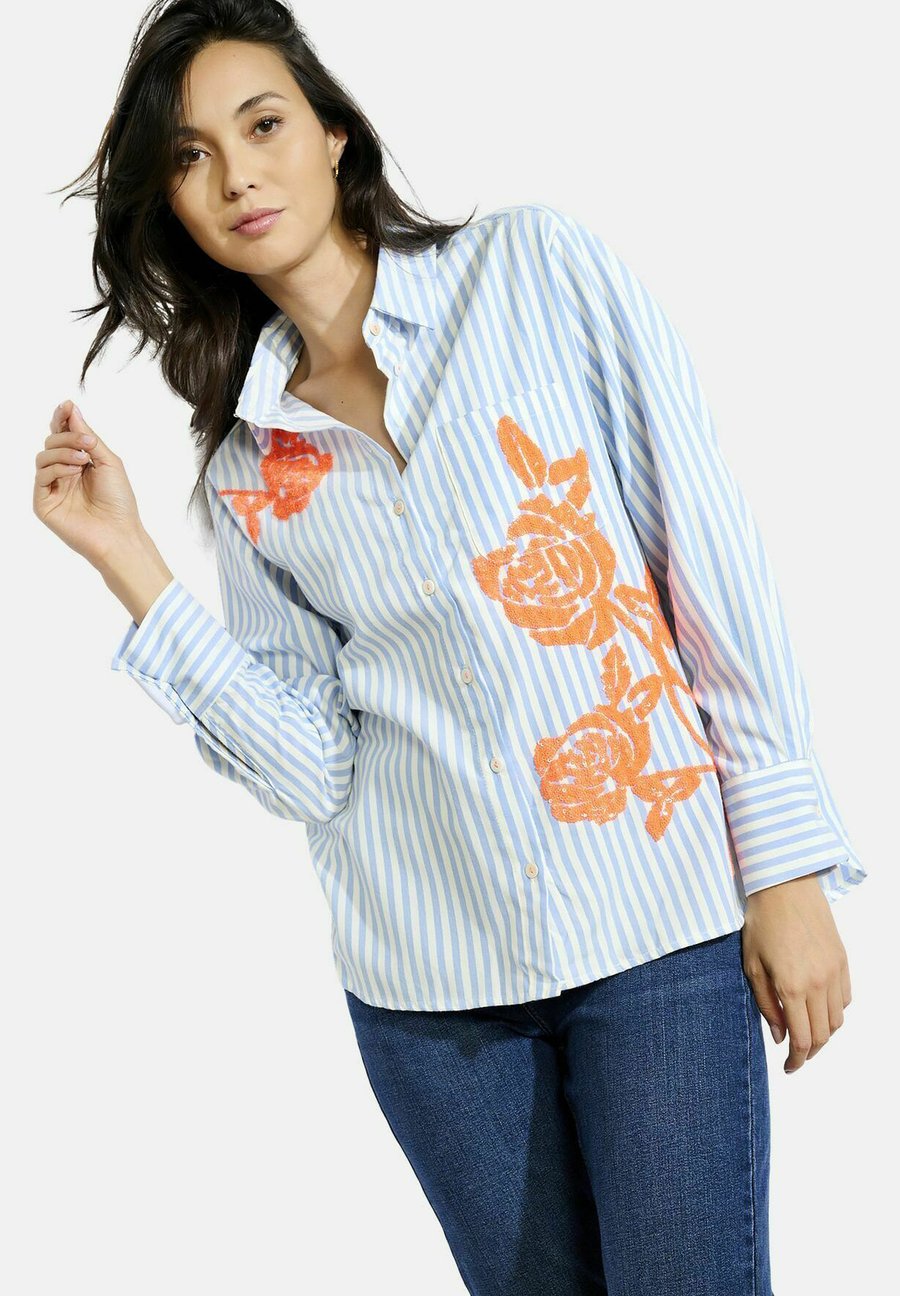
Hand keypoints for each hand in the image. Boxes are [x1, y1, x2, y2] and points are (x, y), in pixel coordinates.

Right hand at [33, 399, 143, 569]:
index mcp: (79, 463)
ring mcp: (52, 488)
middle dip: (67, 437)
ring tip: (83, 461)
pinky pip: (41, 475)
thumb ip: (88, 437)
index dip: (62, 419)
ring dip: (63, 452)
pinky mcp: (43, 502)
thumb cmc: (119, 501)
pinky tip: (73, 472)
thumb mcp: (108, 461)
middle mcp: (63, 473)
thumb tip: (72, 411)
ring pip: (43, 456)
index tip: (67, 405)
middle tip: (88, 445)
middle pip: (51, 441)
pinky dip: (57, 468)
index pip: (63, 435)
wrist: (119, 532)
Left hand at [741, 873, 851, 1074]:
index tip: (789, 1067)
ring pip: (837, 1019)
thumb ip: (765, 1004)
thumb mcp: (752, 965)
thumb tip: (778, 1035)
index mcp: (792, 987)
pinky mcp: (842, 960)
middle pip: (823, 1035)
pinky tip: (818, 1008)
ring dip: (824, 1033)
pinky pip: (845, 998)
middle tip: (797, 1055)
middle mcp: (818, 983)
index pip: (803, 1039)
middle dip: (810, 1051)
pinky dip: (834, 1011)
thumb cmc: (762, 923)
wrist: (784, 887)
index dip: (797, 1060)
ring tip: (806, 1032)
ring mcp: (834, 972)